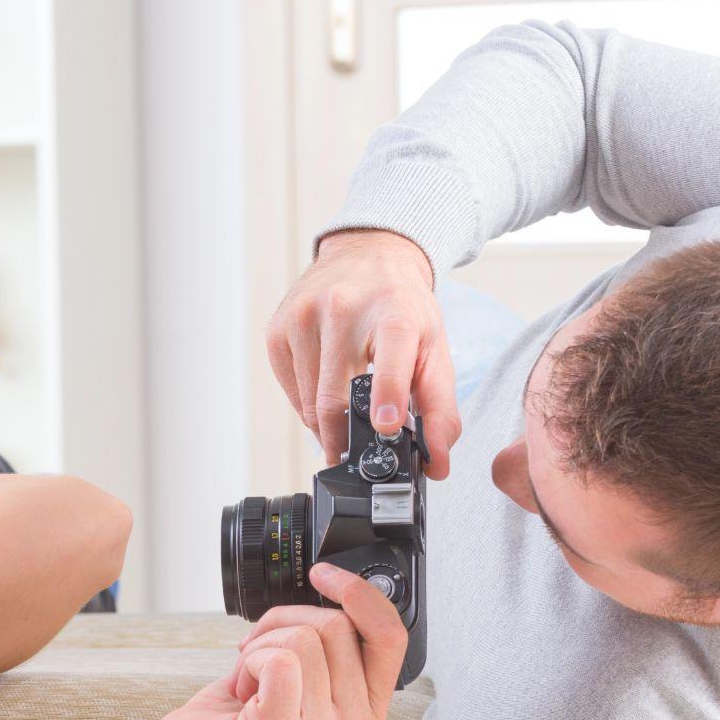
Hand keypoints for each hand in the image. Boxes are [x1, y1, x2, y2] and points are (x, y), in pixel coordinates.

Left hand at [133, 564, 405, 719]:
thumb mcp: (302, 678)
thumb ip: (330, 644)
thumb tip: (334, 586)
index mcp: (368, 710)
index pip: (391, 635)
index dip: (360, 593)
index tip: (323, 575)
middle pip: (336, 625)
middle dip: (284, 622)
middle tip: (257, 655)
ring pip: (302, 637)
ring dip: (260, 645)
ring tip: (248, 680)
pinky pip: (278, 658)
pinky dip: (249, 659)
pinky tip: (241, 688)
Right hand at [265, 228, 460, 478]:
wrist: (367, 255)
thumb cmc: (401, 307)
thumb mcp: (433, 350)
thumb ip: (440, 410)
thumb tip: (438, 464)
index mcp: (394, 311)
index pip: (390, 354)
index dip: (388, 393)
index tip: (387, 426)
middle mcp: (344, 309)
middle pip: (336, 398)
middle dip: (345, 440)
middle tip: (355, 455)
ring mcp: (305, 317)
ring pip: (309, 403)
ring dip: (326, 425)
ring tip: (345, 414)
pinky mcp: (278, 330)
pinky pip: (291, 391)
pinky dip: (308, 405)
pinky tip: (325, 387)